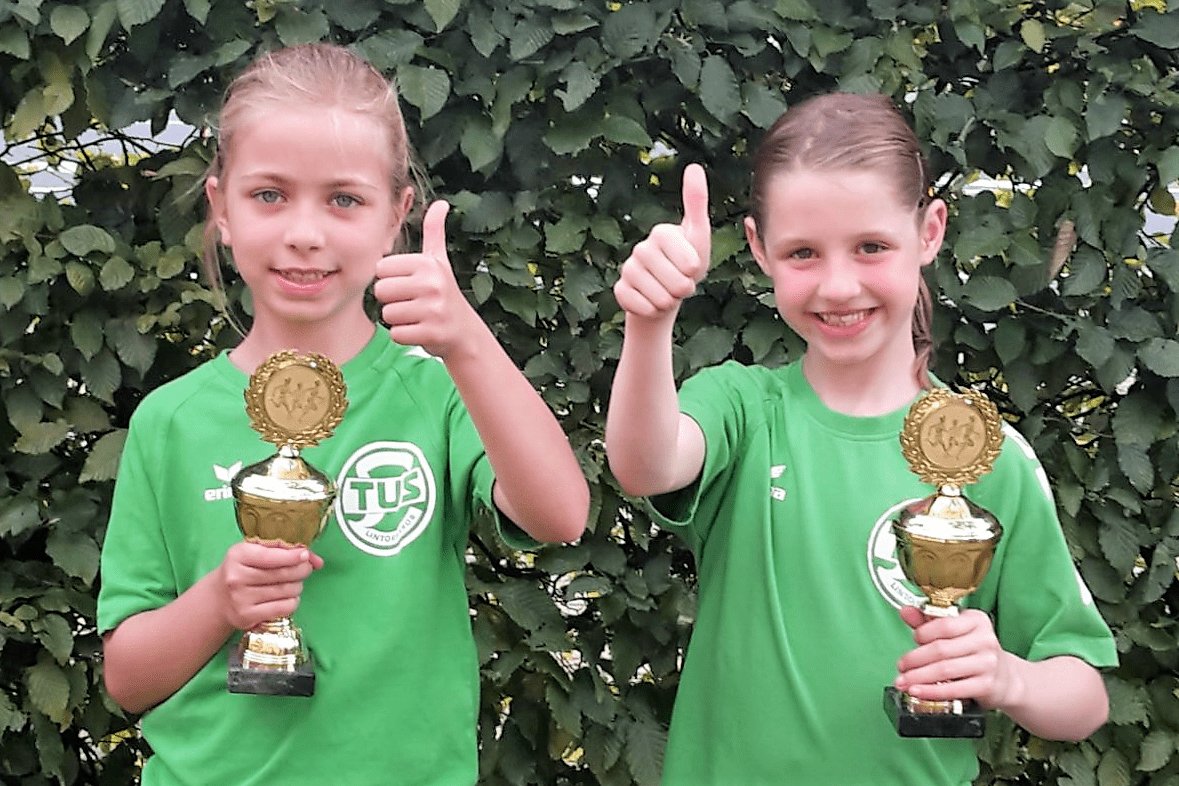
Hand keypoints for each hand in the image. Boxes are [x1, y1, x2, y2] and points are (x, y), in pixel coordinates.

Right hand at [216, 541, 322, 631]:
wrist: (218, 598)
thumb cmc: (244, 570)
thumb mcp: (256, 551)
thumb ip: (285, 549)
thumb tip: (317, 561)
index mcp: (238, 555)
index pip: (272, 556)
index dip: (293, 556)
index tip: (305, 555)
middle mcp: (237, 577)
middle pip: (284, 574)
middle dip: (302, 570)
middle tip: (305, 569)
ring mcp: (241, 598)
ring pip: (287, 590)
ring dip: (298, 586)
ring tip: (292, 583)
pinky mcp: (247, 616)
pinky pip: (284, 608)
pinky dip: (292, 602)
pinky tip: (287, 597)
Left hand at [373, 200, 478, 357]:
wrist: (464, 331)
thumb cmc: (444, 293)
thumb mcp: (439, 260)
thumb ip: (434, 231)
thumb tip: (441, 202)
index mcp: (428, 264)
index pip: (381, 268)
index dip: (391, 279)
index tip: (410, 284)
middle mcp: (432, 284)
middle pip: (381, 291)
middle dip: (392, 300)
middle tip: (413, 302)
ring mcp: (432, 310)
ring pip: (387, 314)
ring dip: (398, 319)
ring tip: (418, 316)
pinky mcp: (430, 333)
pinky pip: (396, 333)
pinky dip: (404, 335)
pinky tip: (420, 330)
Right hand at [614, 163, 710, 317]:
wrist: (666, 293)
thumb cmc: (686, 263)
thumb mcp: (699, 235)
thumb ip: (696, 203)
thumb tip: (693, 166)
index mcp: (662, 232)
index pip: (690, 263)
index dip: (695, 272)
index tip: (692, 267)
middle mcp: (641, 248)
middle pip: (676, 283)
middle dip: (684, 290)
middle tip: (680, 283)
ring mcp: (628, 269)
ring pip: (660, 298)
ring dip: (669, 301)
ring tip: (668, 292)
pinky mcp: (620, 290)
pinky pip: (643, 307)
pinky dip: (653, 310)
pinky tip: (652, 302)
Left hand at [893, 606, 1012, 708]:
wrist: (1006, 678)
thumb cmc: (974, 651)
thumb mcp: (954, 632)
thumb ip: (927, 622)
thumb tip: (905, 610)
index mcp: (976, 620)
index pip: (943, 624)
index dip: (922, 633)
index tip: (912, 640)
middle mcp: (985, 640)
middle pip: (940, 649)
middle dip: (914, 659)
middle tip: (900, 666)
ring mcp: (988, 663)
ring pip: (944, 670)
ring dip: (918, 677)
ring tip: (903, 681)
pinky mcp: (987, 685)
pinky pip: (954, 689)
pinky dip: (931, 691)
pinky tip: (918, 691)